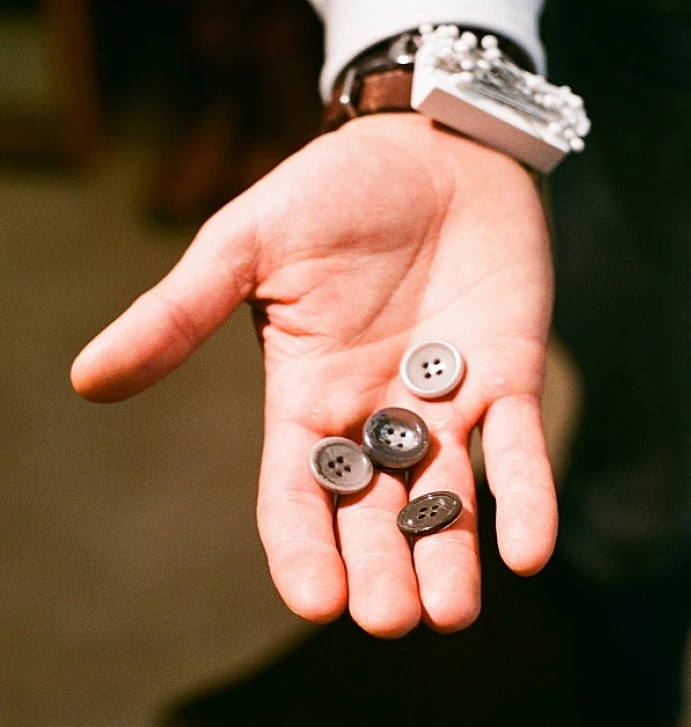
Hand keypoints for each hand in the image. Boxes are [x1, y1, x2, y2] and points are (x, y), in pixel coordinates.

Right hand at [71, 113, 556, 637]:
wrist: (431, 148)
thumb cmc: (332, 190)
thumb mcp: (247, 244)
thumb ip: (180, 312)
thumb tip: (87, 378)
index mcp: (309, 394)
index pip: (299, 489)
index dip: (303, 544)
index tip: (315, 597)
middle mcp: (378, 412)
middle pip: (377, 511)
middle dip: (382, 566)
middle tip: (388, 618)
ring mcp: (447, 400)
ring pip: (448, 497)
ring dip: (451, 556)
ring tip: (449, 613)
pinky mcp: (510, 374)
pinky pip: (519, 445)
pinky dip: (526, 496)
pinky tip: (528, 551)